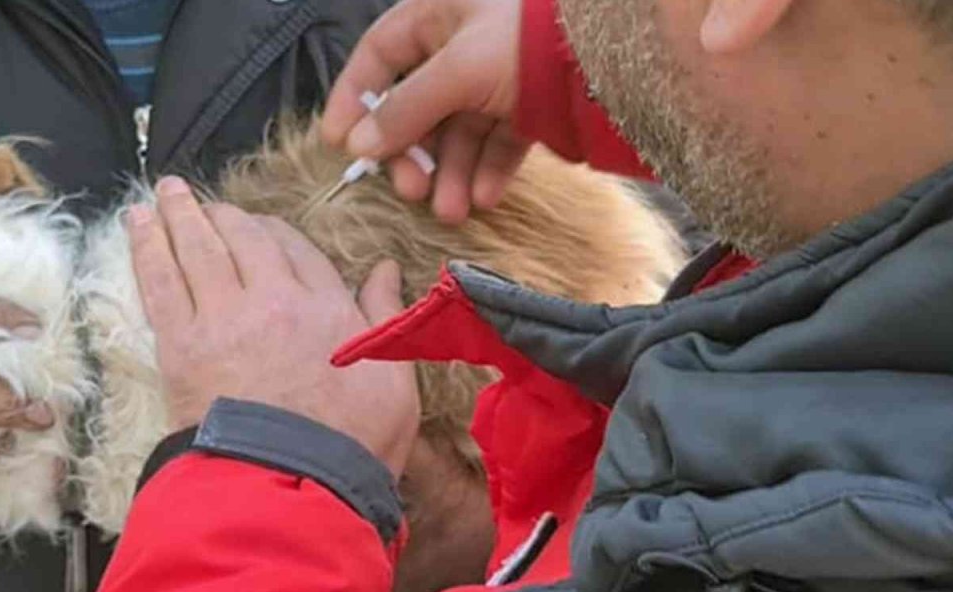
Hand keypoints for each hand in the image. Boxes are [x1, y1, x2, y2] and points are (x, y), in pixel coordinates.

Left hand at [131, 177, 420, 475]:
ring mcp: (222, 318)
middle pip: (242, 237)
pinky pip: (160, 280)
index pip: (294, 248)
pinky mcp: (181, 345)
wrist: (292, 486)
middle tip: (200, 200)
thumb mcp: (395, 380)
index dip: (272, 232)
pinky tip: (136, 222)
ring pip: (196, 248)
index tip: (257, 227)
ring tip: (162, 192)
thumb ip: (387, 316)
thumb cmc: (352, 443)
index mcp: (325, 306)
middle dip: (221, 214)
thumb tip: (385, 269)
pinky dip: (146, 245)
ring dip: (177, 214)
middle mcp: (272, 299)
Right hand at [321, 0, 529, 223]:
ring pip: (460, 131)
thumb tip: (357, 146)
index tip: (339, 144)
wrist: (613, 52)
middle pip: (419, 104)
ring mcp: (497, 76)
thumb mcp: (457, 70)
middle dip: (414, 153)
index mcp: (438, 13)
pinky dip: (489, 171)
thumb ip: (405, 109)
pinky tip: (487, 197)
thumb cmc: (526, 39)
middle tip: (411, 190)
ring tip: (453, 211)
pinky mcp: (530, 104)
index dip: (355, 96)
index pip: (379, 53)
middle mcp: (463, 43)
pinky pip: (498, 141)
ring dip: (452, 174)